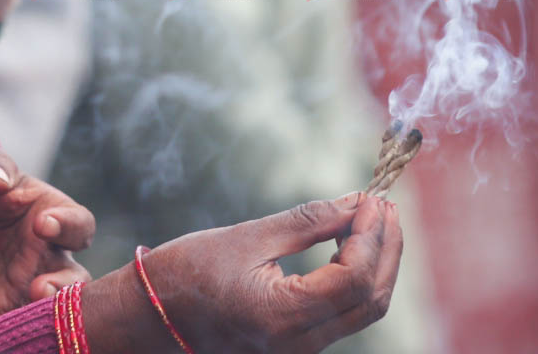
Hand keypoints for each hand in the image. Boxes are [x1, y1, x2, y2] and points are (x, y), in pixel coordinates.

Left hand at [0, 147, 93, 324]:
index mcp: (51, 218)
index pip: (79, 224)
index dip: (69, 225)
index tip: (44, 223)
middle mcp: (49, 258)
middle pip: (77, 279)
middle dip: (65, 285)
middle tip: (41, 285)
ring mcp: (30, 289)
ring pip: (57, 309)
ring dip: (49, 311)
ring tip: (30, 303)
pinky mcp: (5, 313)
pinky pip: (22, 327)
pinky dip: (22, 329)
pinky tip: (9, 325)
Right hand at [93, 192, 401, 353]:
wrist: (151, 316)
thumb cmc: (188, 273)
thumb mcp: (247, 237)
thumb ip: (307, 222)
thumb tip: (354, 202)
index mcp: (283, 317)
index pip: (353, 278)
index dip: (371, 236)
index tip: (372, 198)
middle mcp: (300, 344)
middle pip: (371, 301)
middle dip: (387, 250)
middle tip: (385, 206)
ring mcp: (301, 350)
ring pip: (363, 311)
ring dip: (377, 264)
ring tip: (375, 220)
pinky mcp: (297, 345)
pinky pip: (344, 315)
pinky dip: (357, 279)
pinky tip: (353, 246)